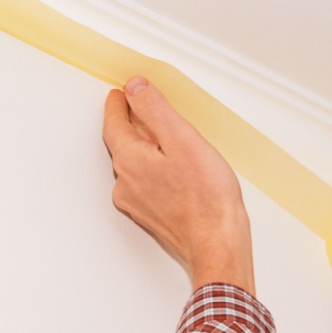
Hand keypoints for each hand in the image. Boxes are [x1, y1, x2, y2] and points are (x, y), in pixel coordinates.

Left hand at [102, 77, 254, 294]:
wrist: (217, 244)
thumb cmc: (207, 198)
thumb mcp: (183, 139)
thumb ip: (155, 110)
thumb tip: (134, 88)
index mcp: (130, 159)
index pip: (113, 123)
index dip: (118, 104)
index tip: (120, 93)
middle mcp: (126, 183)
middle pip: (122, 144)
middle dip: (133, 125)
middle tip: (144, 109)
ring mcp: (138, 203)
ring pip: (135, 166)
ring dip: (146, 151)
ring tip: (168, 142)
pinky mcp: (152, 217)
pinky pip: (146, 185)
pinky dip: (155, 172)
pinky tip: (177, 173)